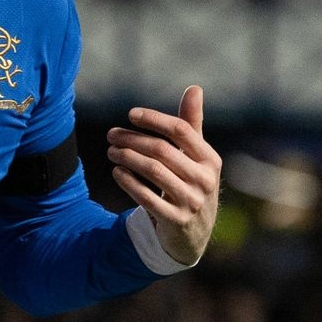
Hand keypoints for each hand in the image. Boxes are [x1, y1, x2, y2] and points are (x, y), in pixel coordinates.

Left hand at [106, 85, 220, 265]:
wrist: (195, 234)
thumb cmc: (191, 184)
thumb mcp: (196, 157)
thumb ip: (191, 125)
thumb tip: (194, 88)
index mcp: (211, 160)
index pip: (182, 130)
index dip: (154, 119)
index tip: (130, 114)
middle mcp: (204, 180)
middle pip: (162, 150)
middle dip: (133, 139)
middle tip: (111, 135)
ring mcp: (191, 202)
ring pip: (153, 172)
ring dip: (127, 158)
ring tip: (111, 151)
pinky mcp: (175, 220)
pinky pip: (147, 198)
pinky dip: (129, 182)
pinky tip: (117, 171)